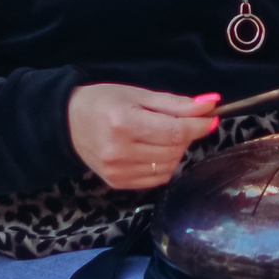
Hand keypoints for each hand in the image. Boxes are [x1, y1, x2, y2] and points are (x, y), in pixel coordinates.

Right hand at [66, 83, 220, 189]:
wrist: (67, 123)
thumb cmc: (103, 102)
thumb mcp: (139, 95)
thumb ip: (176, 103)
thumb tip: (211, 104)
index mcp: (124, 123)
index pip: (175, 131)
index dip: (198, 125)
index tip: (211, 117)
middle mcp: (120, 151)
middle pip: (174, 149)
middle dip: (186, 135)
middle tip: (178, 122)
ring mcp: (117, 171)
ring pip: (169, 165)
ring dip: (176, 150)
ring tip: (160, 135)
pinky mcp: (117, 183)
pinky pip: (157, 178)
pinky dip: (164, 164)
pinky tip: (152, 150)